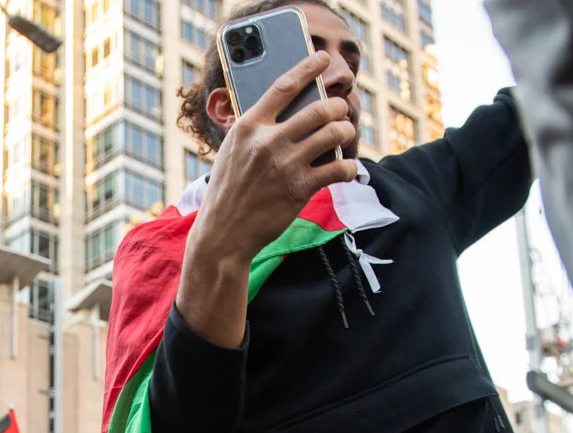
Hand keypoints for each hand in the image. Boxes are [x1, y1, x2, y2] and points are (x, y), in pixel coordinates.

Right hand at [196, 51, 355, 261]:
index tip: (323, 58)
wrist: (222, 234)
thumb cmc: (228, 191)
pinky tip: (347, 168)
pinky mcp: (300, 189)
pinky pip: (339, 169)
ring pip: (334, 134)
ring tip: (345, 134)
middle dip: (337, 107)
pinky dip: (349, 167)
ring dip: (346, 132)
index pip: (284, 86)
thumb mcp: (232, 151)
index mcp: (248, 127)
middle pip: (319, 109)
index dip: (308, 67)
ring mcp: (285, 165)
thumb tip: (285, 112)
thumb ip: (255, 129)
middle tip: (340, 110)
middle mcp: (268, 142)